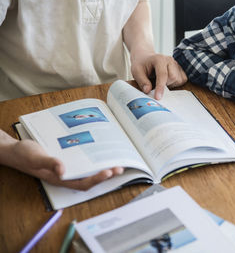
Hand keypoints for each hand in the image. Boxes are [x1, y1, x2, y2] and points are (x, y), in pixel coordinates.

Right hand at [6, 139, 123, 190]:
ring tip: (116, 164)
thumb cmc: (24, 155)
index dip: (96, 180)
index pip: (82, 183)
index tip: (108, 172)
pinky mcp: (68, 161)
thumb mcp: (36, 157)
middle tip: (120, 168)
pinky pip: (84, 164)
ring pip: (88, 172)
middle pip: (89, 179)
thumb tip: (62, 171)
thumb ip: (49, 163)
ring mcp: (67, 169)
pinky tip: (101, 155)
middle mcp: (66, 176)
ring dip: (103, 169)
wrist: (15, 150)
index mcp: (59, 179)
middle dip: (106, 175)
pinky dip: (94, 161)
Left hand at [130, 52, 186, 99]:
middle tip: (155, 83)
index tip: (158, 97)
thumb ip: (142, 81)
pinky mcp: (181, 69)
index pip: (163, 74)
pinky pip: (182, 80)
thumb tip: (148, 91)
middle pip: (173, 77)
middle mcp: (170, 60)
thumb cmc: (141, 65)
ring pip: (178, 80)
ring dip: (170, 84)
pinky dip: (175, 84)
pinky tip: (167, 81)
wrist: (146, 58)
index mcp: (159, 59)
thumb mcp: (136, 72)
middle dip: (165, 85)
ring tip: (161, 80)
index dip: (160, 87)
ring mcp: (176, 64)